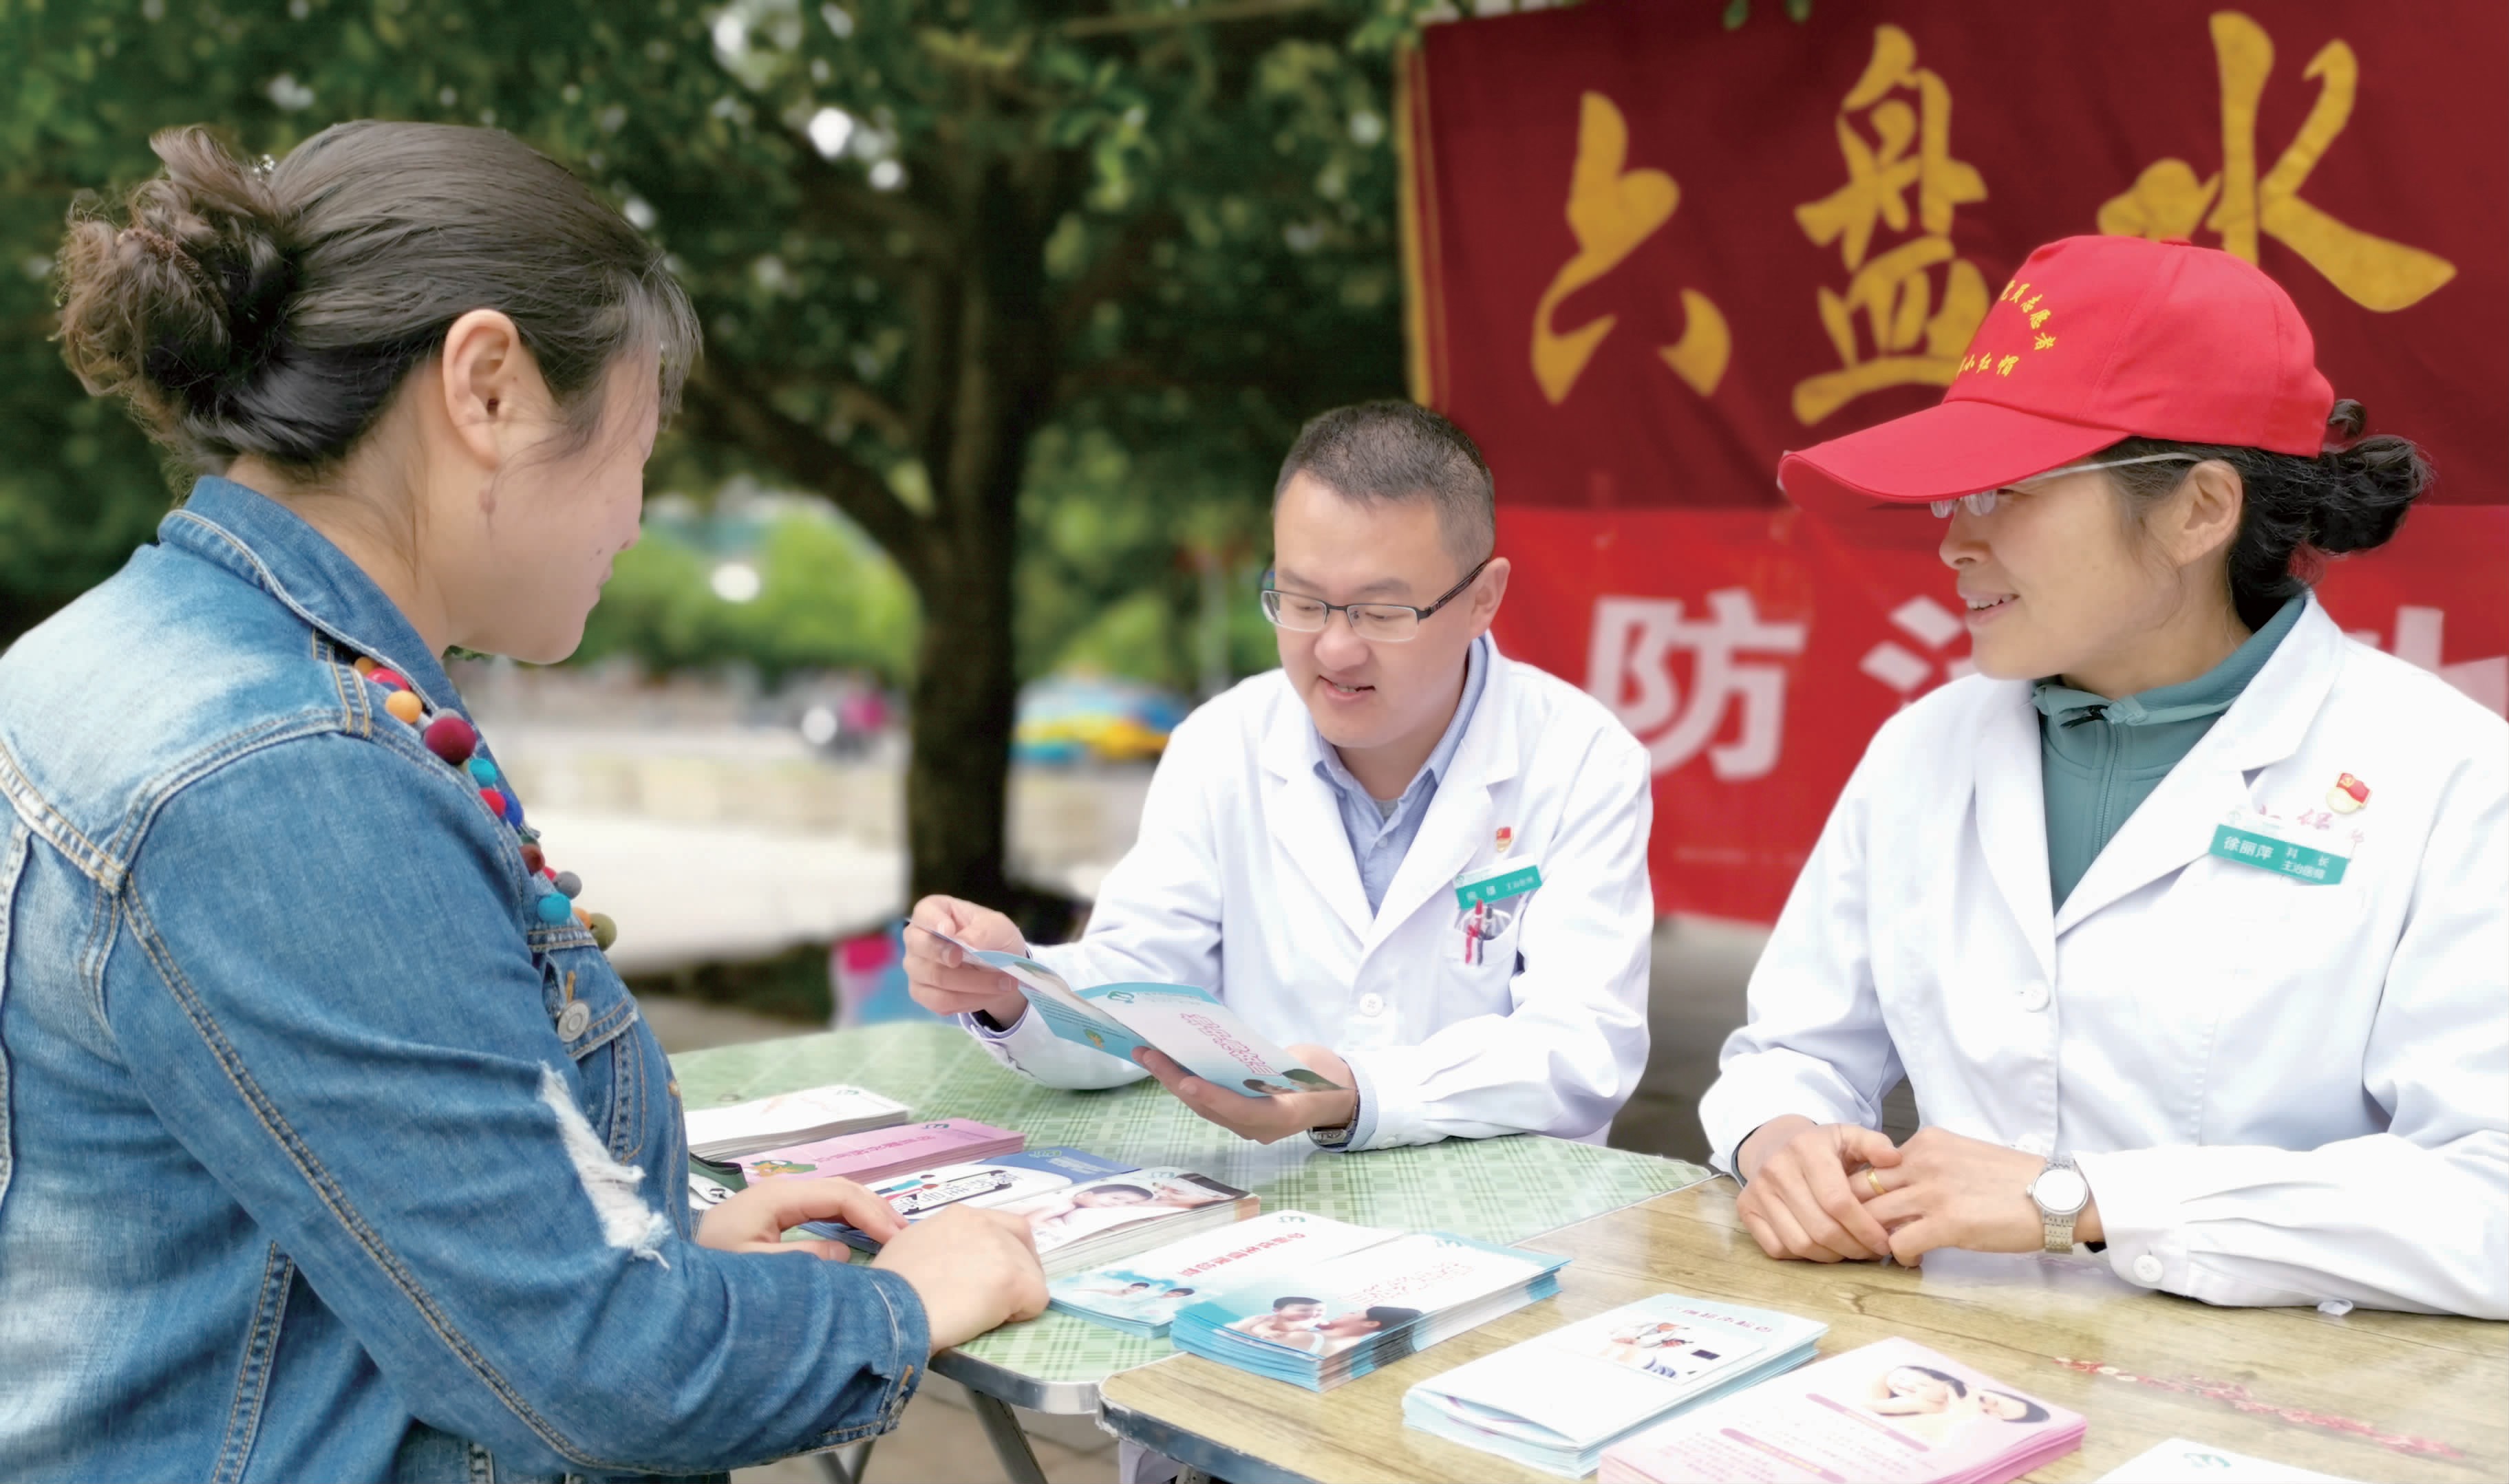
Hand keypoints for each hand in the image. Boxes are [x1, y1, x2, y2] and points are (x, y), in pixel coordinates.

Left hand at [695, 1176, 903, 1259]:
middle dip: (877, 1209)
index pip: (840, 1195)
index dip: (873, 1214)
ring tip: (894, 1237)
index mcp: (778, 1197)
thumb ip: (801, 1262)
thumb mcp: (753, 1271)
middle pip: (842, 1190)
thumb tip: (846, 1255)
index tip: (898, 1240)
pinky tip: (863, 1238)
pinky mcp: (774, 1215)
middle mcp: (781, 1191)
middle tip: (908, 1237)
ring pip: (834, 1198)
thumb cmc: (707, 1272)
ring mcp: (777, 1202)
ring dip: (866, 1214)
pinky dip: (848, 1221)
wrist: (665, 1276)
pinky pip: (822, 1211)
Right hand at [871, 1205, 1050, 1352]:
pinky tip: (993, 1322)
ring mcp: (1004, 1251)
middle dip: (1018, 1268)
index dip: (1000, 1252)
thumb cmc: (889, 1286)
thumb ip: (937, 1246)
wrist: (890, 1309)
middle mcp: (986, 1224)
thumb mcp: (909, 1247)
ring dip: (1016, 1294)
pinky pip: (1038, 1300)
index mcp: (960, 1216)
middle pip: (1022, 1243)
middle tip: (998, 1297)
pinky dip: (1022, 1314)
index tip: (987, 1275)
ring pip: (1031, 1273)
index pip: (1001, 1226)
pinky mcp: (1016, 1281)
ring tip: (985, 1314)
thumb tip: (944, 1263)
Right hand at [903, 895, 1030, 1024]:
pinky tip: (989, 995)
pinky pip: (940, 1001)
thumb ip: (981, 932)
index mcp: (934, 912)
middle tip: (981, 962)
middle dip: (950, 956)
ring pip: (936, 978)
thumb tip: (963, 943)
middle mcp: (917, 939)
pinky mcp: (922, 993)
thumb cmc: (994, 938)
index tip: (950, 931)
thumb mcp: (998, 928)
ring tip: (1004, 984)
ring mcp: (916, 968)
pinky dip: (970, 1000)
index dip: (934, 921)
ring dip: (974, 983)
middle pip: (921, 947)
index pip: (924, 912)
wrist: (1000, 970)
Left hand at [1132, 1042, 1359, 1144]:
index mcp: (1282, 1117)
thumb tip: (1232, 1051)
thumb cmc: (1324, 1076)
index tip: (1187, 1081)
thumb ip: (1274, 1064)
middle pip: (1211, 1108)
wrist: (1336, 1096)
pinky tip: (1169, 1063)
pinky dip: (1188, 1083)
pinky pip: (1208, 1102)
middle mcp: (1259, 1128)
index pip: (1241, 1111)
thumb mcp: (1308, 1065)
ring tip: (1149, 1055)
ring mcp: (1247, 1125)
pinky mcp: (1239, 1116)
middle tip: (1149, 1054)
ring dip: (1174, 1081)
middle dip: (1177, 1081)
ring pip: (1204, 1107)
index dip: (1213, 1097)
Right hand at [1733, 1115, 1902, 1262]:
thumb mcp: (1847, 1136)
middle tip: (1872, 1252)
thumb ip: (1874, 1144)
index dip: (1865, 1228)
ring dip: (1831, 1256)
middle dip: (1853, 1247)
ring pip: (1800, 1243)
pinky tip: (1823, 1248)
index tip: (1884, 1242)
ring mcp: (1758, 1191)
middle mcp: (1776, 1169)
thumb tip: (1894, 1158)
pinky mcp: (1746, 1209)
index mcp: (1806, 1148)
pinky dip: (1804, 1256)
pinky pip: (1778, 1248)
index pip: (1838, 1201)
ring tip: (1850, 1251)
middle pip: (1821, 1227)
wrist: (1773, 1144)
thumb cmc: (1819, 1147)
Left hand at [1856, 1127, 2103, 1264]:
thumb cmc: (2014, 1180)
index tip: (1864, 1210)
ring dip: (1874, 1238)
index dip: (1860, 1191)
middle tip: (1863, 1235)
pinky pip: (1898, 1243)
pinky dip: (1898, 1256)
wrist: (2056, 1195)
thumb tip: (1897, 1191)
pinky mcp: (1946, 1223)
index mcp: (1927, 1142)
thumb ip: (1926, 1166)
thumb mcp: (1962, 1156)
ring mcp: (1933, 1191)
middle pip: (1861, 1189)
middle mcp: (1923, 1160)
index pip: (1869, 1164)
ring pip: (1873, 1217)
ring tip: (1886, 1250)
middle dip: (1855, 1215)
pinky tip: (1912, 1260)